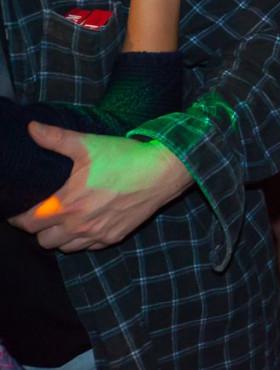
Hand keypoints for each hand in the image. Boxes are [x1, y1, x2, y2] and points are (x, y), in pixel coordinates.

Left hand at [9, 122, 191, 251]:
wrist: (163, 171)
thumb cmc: (125, 157)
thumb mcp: (88, 144)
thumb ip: (55, 138)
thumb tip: (31, 127)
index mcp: (67, 204)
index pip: (29, 222)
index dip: (19, 218)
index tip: (20, 210)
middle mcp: (79, 225)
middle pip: (43, 240)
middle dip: (38, 229)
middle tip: (43, 213)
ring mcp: (98, 234)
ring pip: (64, 248)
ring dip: (59, 236)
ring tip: (63, 220)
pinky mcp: (114, 237)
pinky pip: (89, 248)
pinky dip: (83, 240)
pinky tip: (87, 223)